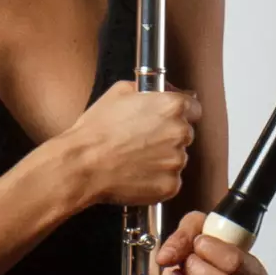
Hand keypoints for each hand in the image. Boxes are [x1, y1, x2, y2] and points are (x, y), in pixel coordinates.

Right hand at [63, 80, 201, 206]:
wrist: (82, 165)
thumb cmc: (95, 131)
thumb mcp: (118, 92)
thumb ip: (149, 89)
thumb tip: (166, 91)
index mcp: (171, 107)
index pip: (194, 109)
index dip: (177, 113)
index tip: (166, 119)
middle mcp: (180, 133)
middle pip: (184, 134)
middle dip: (167, 136)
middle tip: (141, 140)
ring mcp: (177, 161)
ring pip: (175, 158)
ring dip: (161, 158)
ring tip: (133, 158)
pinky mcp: (170, 185)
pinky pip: (169, 181)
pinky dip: (155, 179)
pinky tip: (135, 173)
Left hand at [156, 210, 268, 274]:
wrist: (186, 259)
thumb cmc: (200, 243)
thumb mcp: (194, 226)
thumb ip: (183, 236)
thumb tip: (167, 256)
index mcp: (251, 270)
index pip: (238, 264)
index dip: (213, 252)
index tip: (199, 242)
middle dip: (199, 271)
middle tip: (188, 261)